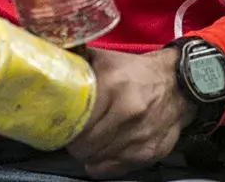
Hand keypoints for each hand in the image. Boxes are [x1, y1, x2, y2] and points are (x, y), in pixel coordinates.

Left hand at [64, 47, 195, 178]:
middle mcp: (128, 113)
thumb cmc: (137, 73)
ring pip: (94, 159)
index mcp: (113, 86)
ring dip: (86, 152)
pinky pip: (111, 169)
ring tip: (86, 138)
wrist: (179, 86)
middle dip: (72, 140)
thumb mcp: (105, 59)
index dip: (63, 123)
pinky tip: (102, 149)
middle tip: (71, 132)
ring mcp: (139, 137)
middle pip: (83, 144)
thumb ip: (75, 59)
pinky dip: (101, 163)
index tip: (59, 121)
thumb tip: (45, 55)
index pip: (76, 119)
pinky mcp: (148, 154)